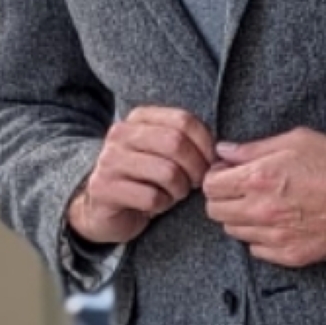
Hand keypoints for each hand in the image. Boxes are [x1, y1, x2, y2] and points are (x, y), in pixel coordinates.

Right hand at [66, 106, 215, 245]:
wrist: (104, 206)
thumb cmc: (146, 178)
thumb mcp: (166, 153)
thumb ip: (189, 142)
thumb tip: (222, 152)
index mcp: (139, 118)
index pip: (184, 120)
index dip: (206, 145)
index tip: (209, 163)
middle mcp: (120, 134)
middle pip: (176, 144)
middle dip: (196, 169)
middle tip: (194, 183)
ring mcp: (109, 160)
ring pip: (167, 172)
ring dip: (179, 190)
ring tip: (172, 193)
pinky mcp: (103, 188)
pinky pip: (152, 197)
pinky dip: (162, 204)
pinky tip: (154, 203)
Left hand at [202, 128, 325, 268]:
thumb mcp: (297, 141)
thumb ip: (254, 148)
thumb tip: (224, 151)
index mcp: (260, 178)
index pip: (210, 186)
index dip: (216, 177)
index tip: (228, 174)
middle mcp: (264, 210)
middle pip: (216, 212)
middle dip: (224, 198)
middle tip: (243, 190)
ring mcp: (278, 236)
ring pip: (235, 233)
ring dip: (242, 219)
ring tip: (265, 206)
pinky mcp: (293, 255)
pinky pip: (258, 251)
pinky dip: (261, 238)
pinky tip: (279, 224)